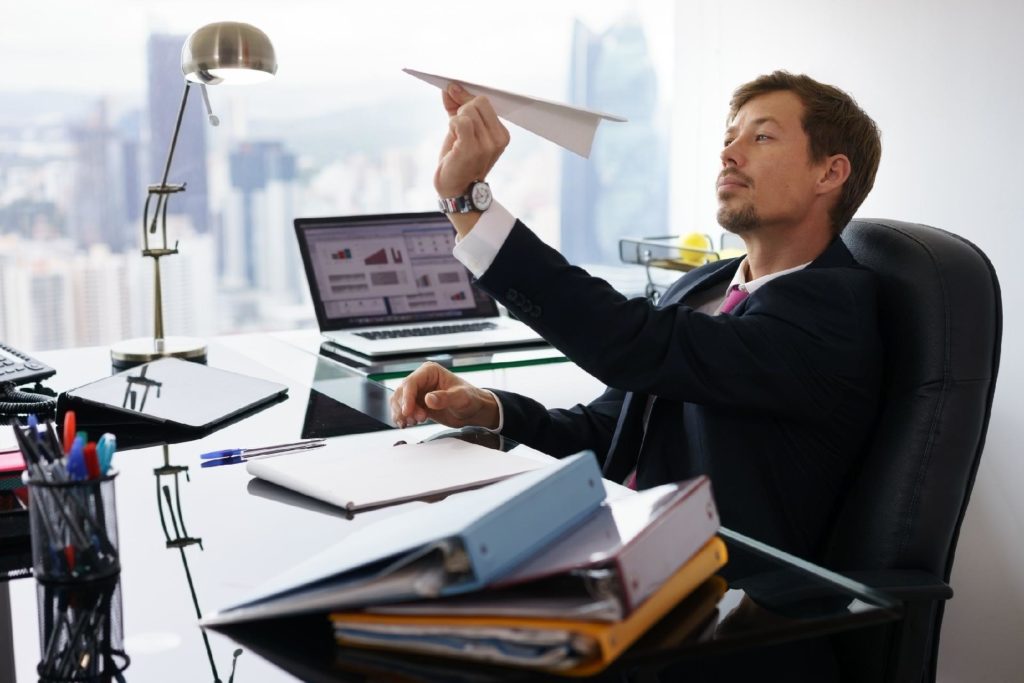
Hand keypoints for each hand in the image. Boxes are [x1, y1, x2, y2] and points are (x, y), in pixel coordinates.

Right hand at [390, 362, 499, 429]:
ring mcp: (418, 393)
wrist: (473, 411)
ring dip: (402, 414)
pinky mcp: (417, 404)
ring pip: (399, 402)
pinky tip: (406, 424)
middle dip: (405, 407)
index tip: (407, 411)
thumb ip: (445, 398)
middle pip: (401, 392)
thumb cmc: (470, 399)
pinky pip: (402, 410)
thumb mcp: (461, 398)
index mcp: (430, 372)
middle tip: (418, 419)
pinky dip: (402, 418)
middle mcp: (421, 380)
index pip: (411, 383)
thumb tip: (428, 399)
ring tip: (413, 423)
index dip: (406, 397)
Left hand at [434, 83, 509, 198]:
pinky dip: (452, 126)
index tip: (456, 107)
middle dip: (462, 111)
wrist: (455, 189)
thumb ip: (456, 106)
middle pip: (477, 102)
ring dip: (455, 122)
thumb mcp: (460, 129)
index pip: (484, 100)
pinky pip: (460, 121)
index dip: (466, 99)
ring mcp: (487, 145)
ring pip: (467, 111)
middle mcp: (498, 139)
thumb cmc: (458, 159)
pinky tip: (453, 140)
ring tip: (457, 139)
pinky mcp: (472, 149)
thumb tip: (450, 86)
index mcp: (501, 134)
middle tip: (458, 131)